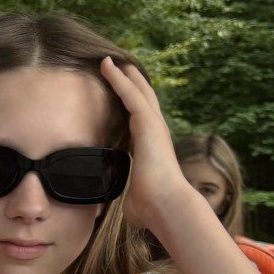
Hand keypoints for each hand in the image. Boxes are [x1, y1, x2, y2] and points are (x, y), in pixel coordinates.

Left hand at [98, 57, 211, 237]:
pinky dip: (119, 78)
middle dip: (129, 81)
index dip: (129, 104)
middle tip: (116, 65)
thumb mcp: (131, 200)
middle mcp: (154, 132)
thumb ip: (123, 198)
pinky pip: (130, 94)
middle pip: (141, 99)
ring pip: (137, 91)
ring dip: (123, 74)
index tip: (118, 92)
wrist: (166, 206)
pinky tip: (107, 65)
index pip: (138, 119)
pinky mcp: (148, 123)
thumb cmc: (150, 208)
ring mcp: (153, 125)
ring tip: (109, 59)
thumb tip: (110, 214)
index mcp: (149, 147)